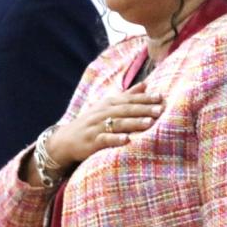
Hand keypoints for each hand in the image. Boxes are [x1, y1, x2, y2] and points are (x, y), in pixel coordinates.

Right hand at [44, 83, 162, 168]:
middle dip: (144, 109)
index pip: (129, 99)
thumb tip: (146, 84)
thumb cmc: (91, 122)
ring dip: (134, 122)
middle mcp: (102, 113)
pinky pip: (104, 139)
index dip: (145, 98)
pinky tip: (127, 140)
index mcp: (108, 103)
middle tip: (160, 109)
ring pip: (117, 123)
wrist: (65, 140)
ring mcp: (96, 127)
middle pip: (125, 110)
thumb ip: (127, 96)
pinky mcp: (91, 141)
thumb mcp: (107, 106)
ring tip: (149, 122)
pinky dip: (115, 139)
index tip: (161, 97)